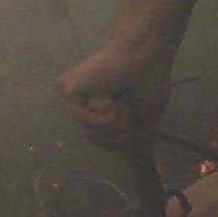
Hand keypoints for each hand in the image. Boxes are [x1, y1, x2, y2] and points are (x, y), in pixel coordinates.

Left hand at [60, 34, 173, 152]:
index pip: (102, 140)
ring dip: (118, 123)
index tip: (132, 114)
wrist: (147, 57)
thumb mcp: (145, 118)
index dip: (122, 139)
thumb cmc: (149, 82)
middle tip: (129, 106)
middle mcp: (80, 102)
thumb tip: (143, 159)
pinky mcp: (68, 91)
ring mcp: (72, 96)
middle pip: (98, 141)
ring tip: (123, 100)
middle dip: (122, 132)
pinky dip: (109, 115)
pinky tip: (114, 97)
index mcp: (95, 106)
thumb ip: (139, 139)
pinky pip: (89, 122)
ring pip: (94, 134)